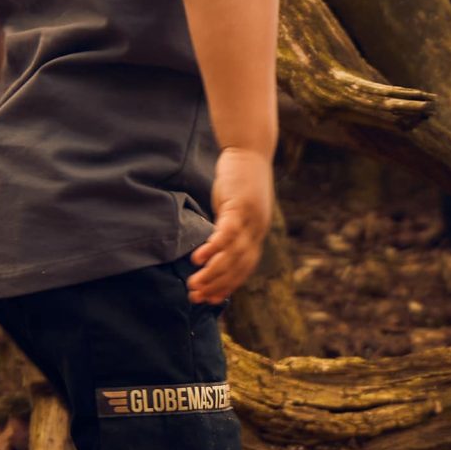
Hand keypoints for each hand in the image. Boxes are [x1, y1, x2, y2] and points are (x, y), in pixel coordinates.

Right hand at [190, 147, 273, 303]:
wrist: (250, 149)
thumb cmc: (239, 178)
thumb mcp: (236, 207)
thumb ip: (229, 226)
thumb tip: (215, 243)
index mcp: (257, 232)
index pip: (244, 268)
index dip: (228, 285)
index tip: (211, 300)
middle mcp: (257, 230)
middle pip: (238, 267)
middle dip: (217, 285)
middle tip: (196, 298)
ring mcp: (250, 219)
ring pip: (232, 255)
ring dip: (212, 273)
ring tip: (193, 284)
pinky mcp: (238, 207)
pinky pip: (225, 234)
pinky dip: (213, 249)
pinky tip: (197, 260)